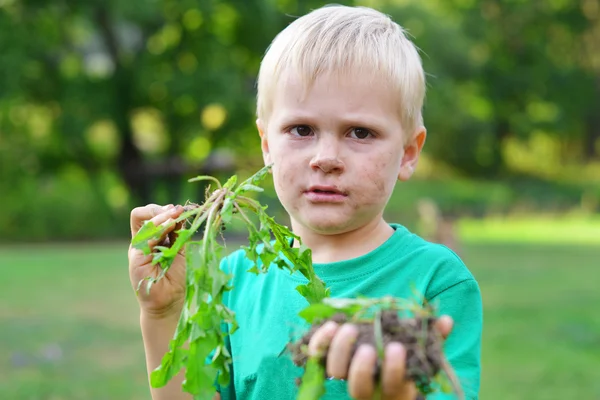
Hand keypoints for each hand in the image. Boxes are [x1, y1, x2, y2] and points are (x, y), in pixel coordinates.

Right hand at [128, 203, 185, 318]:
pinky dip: (159, 229)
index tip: (178, 210)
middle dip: (160, 210)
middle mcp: (140, 242)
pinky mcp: (136, 259)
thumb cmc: (174, 277)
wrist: (170, 301)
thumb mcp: (178, 248)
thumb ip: (177, 232)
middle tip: (177, 210)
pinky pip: (145, 239)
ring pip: (144, 224)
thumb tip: (180, 211)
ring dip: (162, 217)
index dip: (160, 210)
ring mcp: (136, 250)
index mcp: (149, 239)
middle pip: (141, 214)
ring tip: (176, 216)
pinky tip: (170, 227)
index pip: (147, 215)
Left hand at [308, 316, 453, 399]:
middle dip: (361, 369)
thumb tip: (446, 320)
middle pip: (358, 389)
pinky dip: (321, 341)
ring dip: (340, 351)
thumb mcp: (419, 347)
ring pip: (335, 373)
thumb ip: (432, 336)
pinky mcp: (325, 360)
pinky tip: (332, 324)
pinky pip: (317, 356)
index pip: (392, 388)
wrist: (371, 352)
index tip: (396, 348)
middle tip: (367, 347)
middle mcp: (366, 387)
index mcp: (393, 387)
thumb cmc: (401, 353)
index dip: (393, 370)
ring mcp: (344, 375)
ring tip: (348, 328)